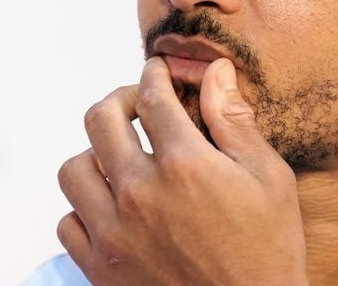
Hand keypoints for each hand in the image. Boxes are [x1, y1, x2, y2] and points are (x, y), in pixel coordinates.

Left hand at [57, 57, 308, 284]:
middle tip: (136, 105)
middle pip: (100, 119)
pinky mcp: (101, 268)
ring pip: (74, 169)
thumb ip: (235, 122)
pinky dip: (83, 209)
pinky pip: (68, 222)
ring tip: (119, 159)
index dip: (154, 75)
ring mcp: (114, 232)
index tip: (157, 72)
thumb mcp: (269, 180)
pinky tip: (110, 207)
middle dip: (119, 100)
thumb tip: (215, 72)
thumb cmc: (267, 253)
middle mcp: (140, 193)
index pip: (153, 96)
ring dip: (95, 155)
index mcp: (184, 165)